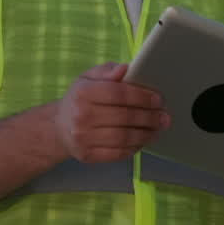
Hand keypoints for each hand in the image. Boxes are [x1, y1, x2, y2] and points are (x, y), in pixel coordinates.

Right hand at [52, 62, 167, 162]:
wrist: (59, 127)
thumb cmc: (80, 99)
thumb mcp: (89, 78)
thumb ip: (108, 71)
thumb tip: (125, 68)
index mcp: (83, 92)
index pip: (119, 93)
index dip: (142, 96)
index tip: (158, 99)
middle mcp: (80, 116)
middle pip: (124, 117)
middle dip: (149, 117)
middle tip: (164, 117)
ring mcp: (83, 138)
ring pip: (123, 138)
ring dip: (146, 134)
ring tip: (157, 130)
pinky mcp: (87, 155)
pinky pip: (117, 153)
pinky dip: (134, 148)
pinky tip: (142, 141)